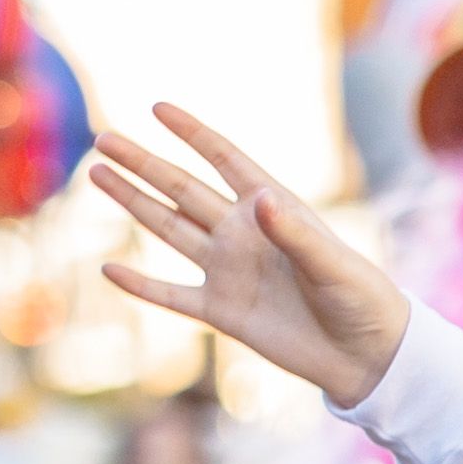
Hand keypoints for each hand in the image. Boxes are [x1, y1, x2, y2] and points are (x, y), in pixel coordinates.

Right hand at [93, 107, 414, 408]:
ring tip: (97, 173)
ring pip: (169, 229)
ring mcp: (229, 271)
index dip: (193, 134)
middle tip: (103, 138)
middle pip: (182, 190)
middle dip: (143, 164)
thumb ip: (294, 233)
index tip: (158, 107)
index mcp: (274, 209)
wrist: (366, 356)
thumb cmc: (360, 299)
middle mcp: (243, 233)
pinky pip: (171, 296)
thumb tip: (260, 200)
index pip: (226, 161)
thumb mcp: (332, 263)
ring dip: (133, 203)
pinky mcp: (222, 311)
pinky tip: (108, 269)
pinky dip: (140, 285)